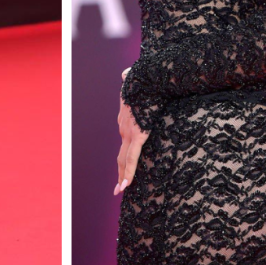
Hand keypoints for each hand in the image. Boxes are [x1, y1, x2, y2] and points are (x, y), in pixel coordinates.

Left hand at [115, 66, 149, 195]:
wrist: (147, 78)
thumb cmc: (143, 78)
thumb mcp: (133, 78)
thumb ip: (129, 78)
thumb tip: (125, 73)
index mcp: (125, 119)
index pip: (124, 140)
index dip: (124, 154)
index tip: (123, 165)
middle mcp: (124, 128)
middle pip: (120, 154)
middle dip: (119, 172)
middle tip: (118, 187)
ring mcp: (129, 133)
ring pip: (124, 160)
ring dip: (122, 176)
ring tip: (120, 191)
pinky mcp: (138, 135)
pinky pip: (132, 158)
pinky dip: (128, 172)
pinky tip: (126, 185)